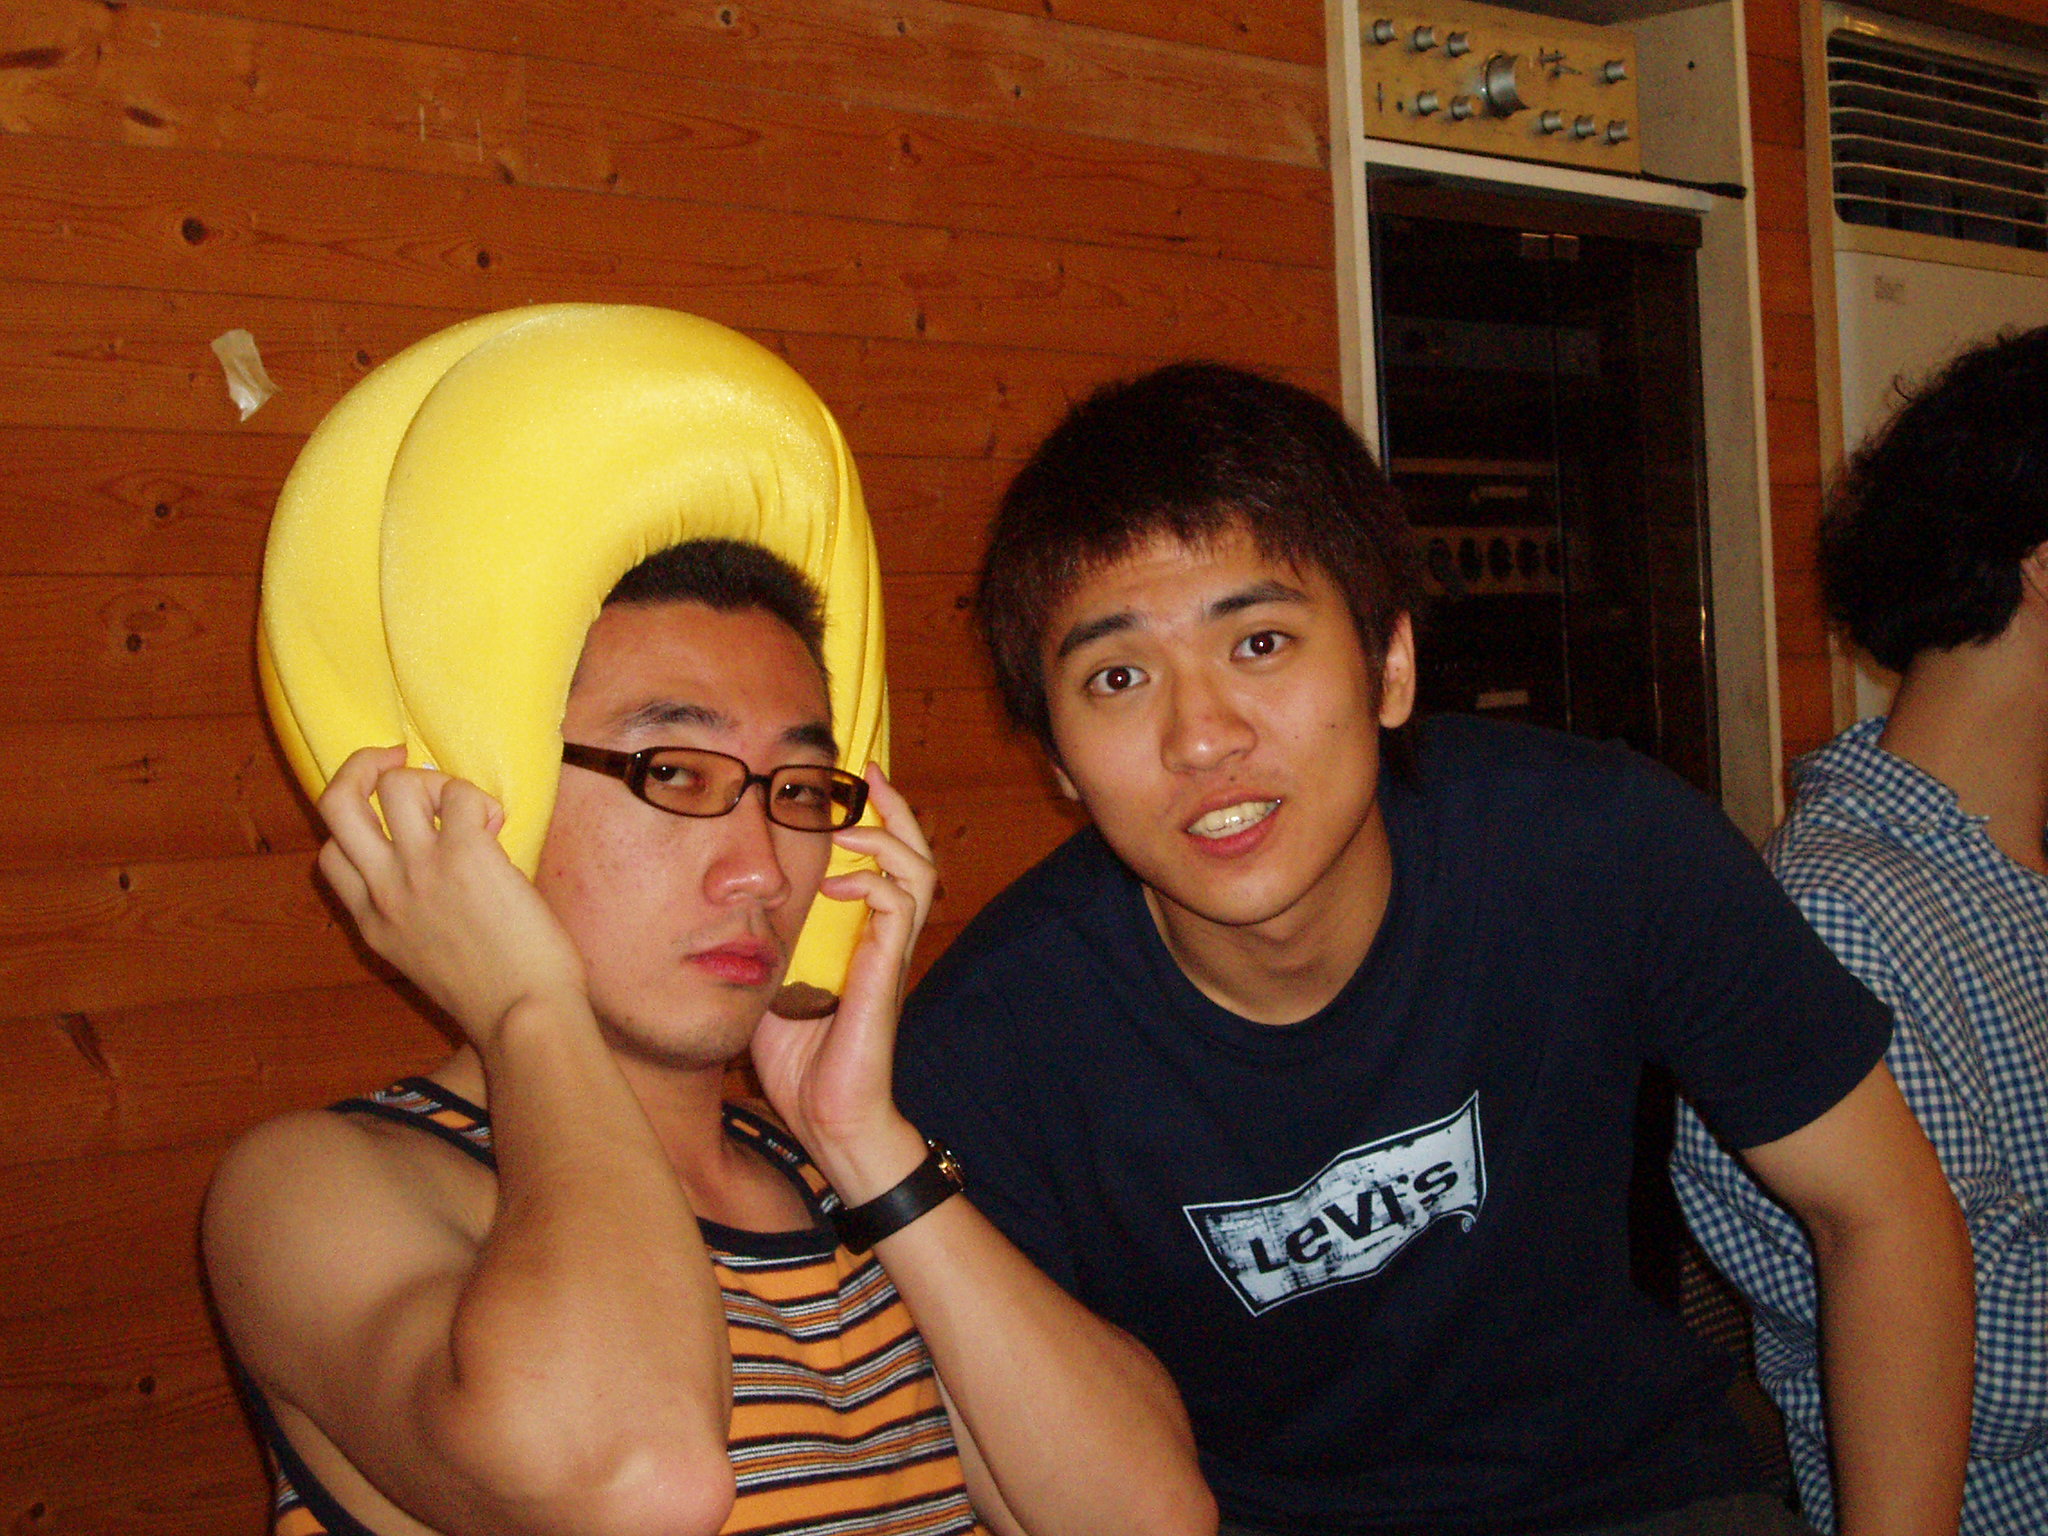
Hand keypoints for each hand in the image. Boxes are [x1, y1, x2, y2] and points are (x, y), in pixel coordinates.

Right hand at [316, 745, 589, 1048]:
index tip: (397, 828)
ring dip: (433, 781)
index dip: (357, 828)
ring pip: (395, 783)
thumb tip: (441, 872)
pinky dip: (479, 799)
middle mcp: (384, 891)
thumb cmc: (496, 996)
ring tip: (467, 810)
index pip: (330, 854)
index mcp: (372, 922)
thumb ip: (417, 916)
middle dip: (362, 765)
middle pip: (335, 801)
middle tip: (398, 759)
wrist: (524, 1018)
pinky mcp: (466, 855)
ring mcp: (419, 870)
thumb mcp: (427, 961)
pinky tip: (497, 827)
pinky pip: (460, 793)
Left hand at [750, 764, 934, 1192]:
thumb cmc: (801, 1066)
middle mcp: (884, 939)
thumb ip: (760, 952)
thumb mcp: (768, 991)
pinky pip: (897, 907)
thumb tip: (722, 921)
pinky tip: (837, 883)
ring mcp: (889, 954)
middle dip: (895, 809)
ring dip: (887, 838)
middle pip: (915, 854)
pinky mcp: (885, 972)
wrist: (829, 1120)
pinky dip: (870, 882)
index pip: (885, 864)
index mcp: (861, 939)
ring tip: (852, 825)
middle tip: (868, 775)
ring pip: (918, 871)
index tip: (851, 784)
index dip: (875, 821)